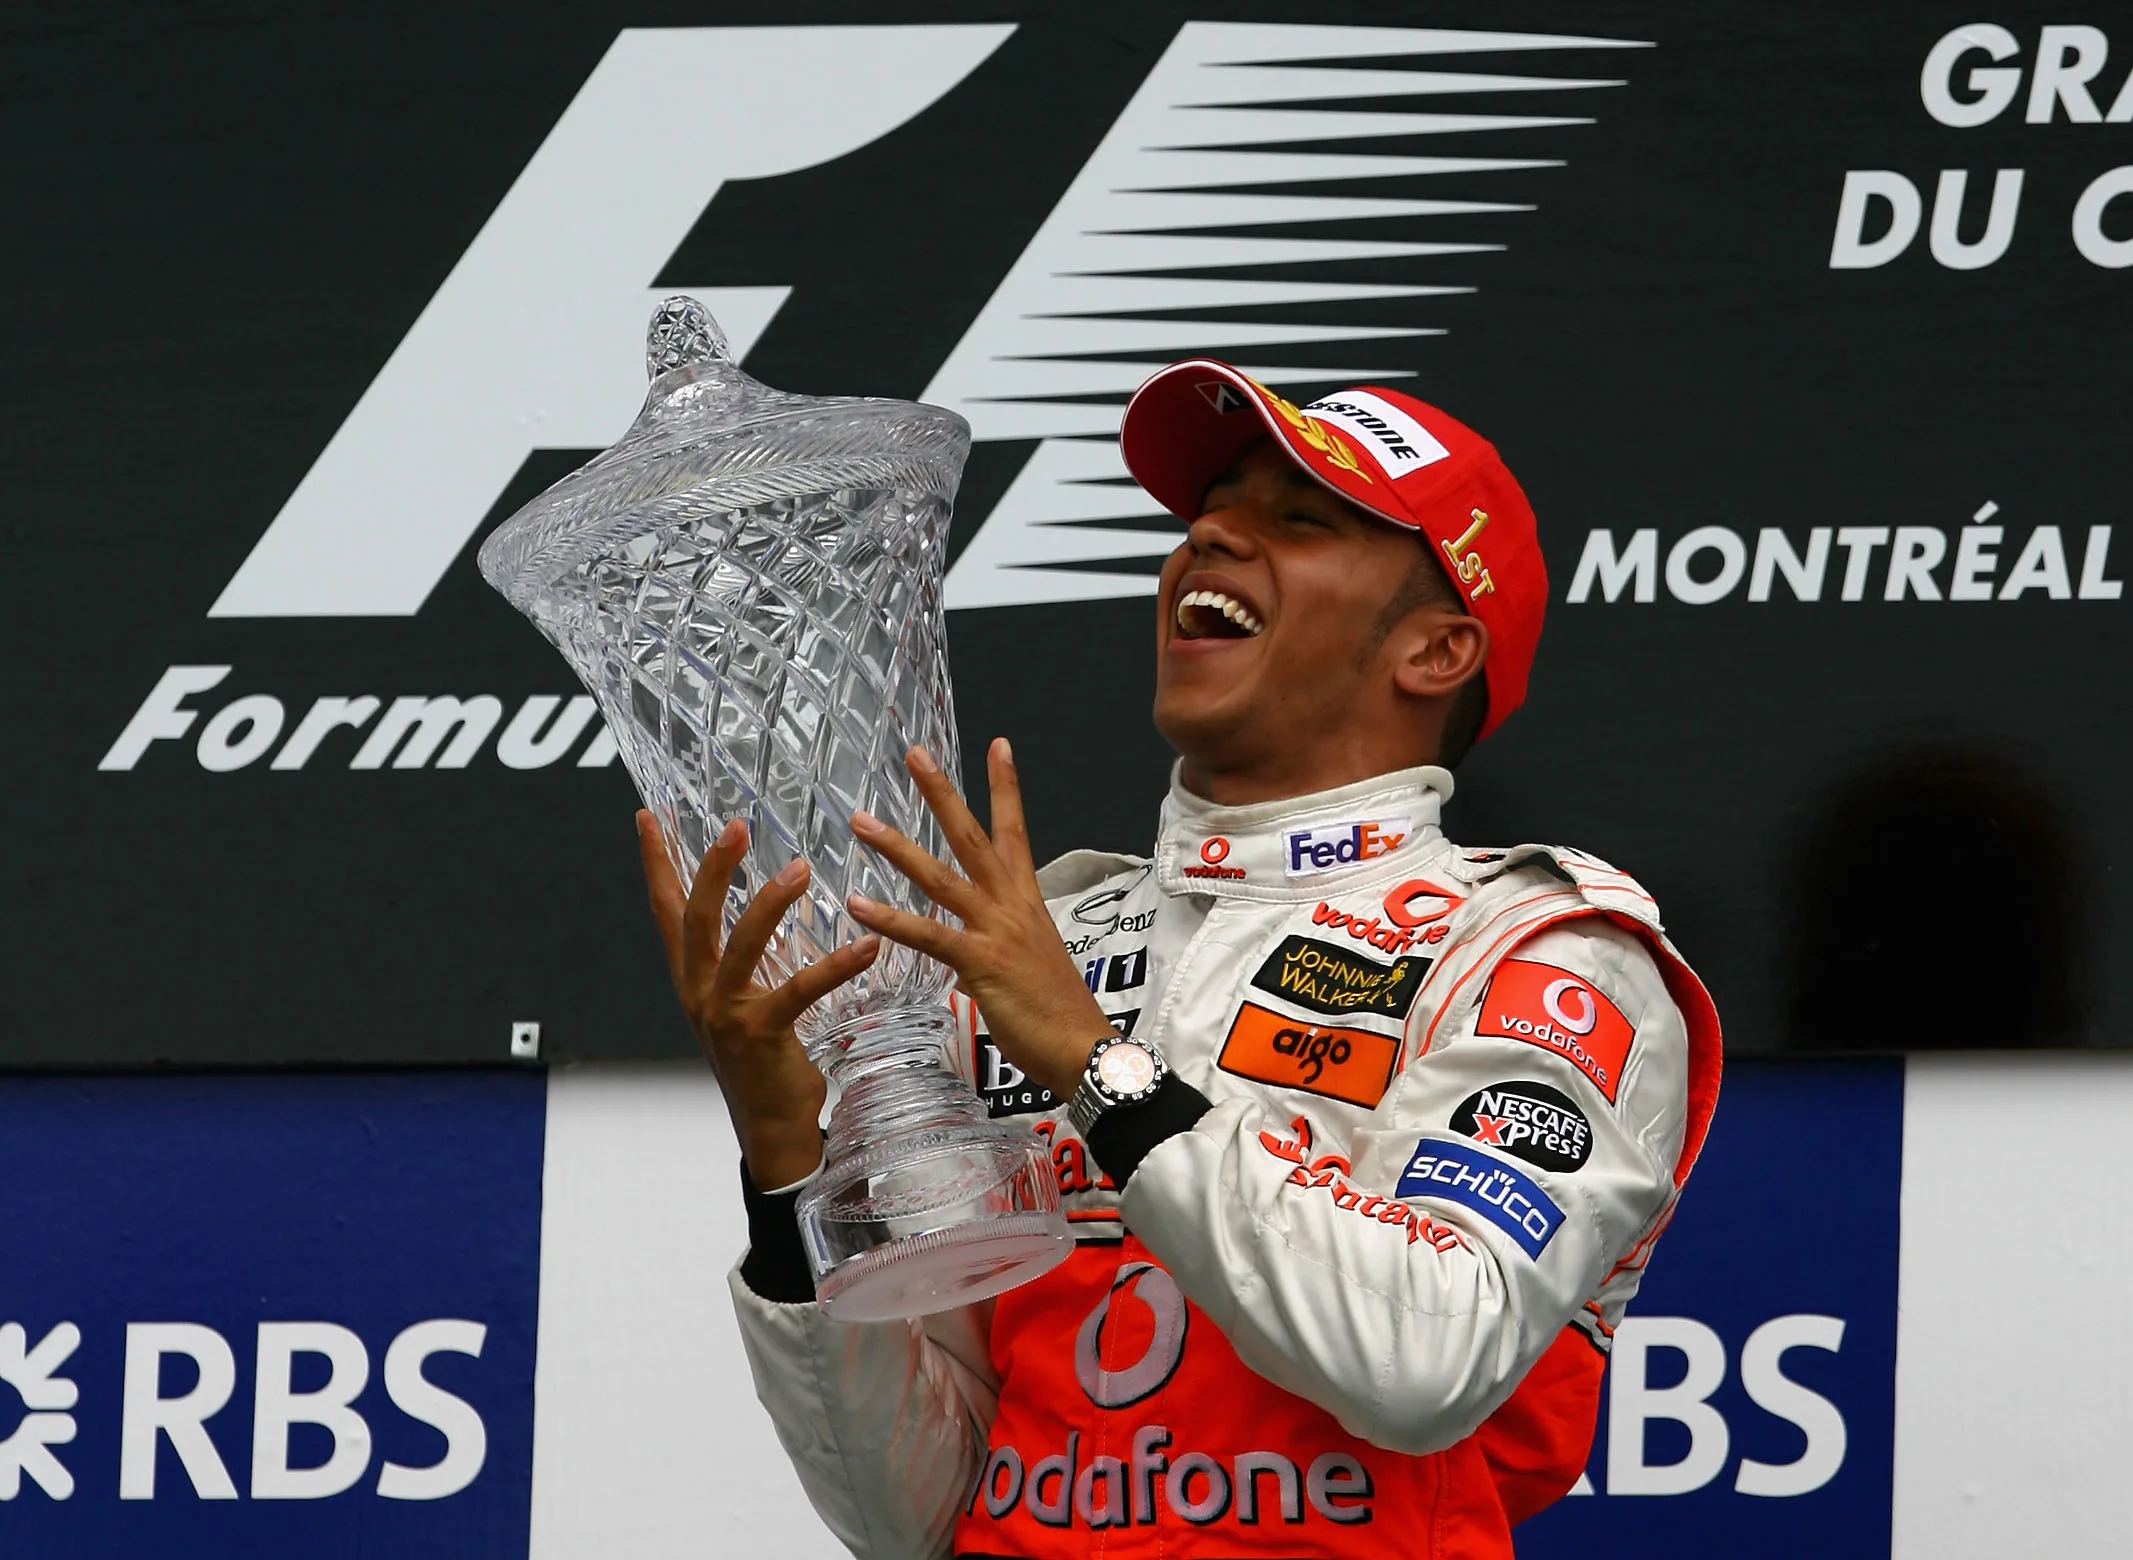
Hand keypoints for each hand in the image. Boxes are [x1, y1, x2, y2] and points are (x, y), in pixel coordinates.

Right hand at [636, 810, 880, 1187]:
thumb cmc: (764, 1065)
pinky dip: (833, 966)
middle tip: (735, 825)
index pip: (667, 911)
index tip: (648, 816)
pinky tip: (866, 946)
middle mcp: (700, 993)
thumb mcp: (743, 1006)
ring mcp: (725, 1015)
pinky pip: (796, 992)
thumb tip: (761, 919)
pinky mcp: (760, 1036)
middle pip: (695, 919)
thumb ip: (745, 965)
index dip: (656, 864)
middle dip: (711, 869)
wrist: (770, 1131)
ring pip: (738, 947)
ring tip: (799, 869)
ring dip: (769, 905)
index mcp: (693, 981)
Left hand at [844, 740, 1112, 1101]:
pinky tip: (858, 905)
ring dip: (898, 847)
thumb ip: (999, 947)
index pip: (1014, 831)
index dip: (1005, 788)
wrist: (1083, 1047)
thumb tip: (974, 953)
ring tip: (862, 821)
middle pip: (971, 836)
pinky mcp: (981, 962)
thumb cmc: (1059, 1012)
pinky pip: (929, 936)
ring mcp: (996, 930)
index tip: (998, 744)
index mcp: (1026, 901)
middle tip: (914, 753)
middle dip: (942, 792)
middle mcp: (1011, 905)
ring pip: (940, 877)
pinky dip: (892, 919)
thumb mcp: (1030, 963)